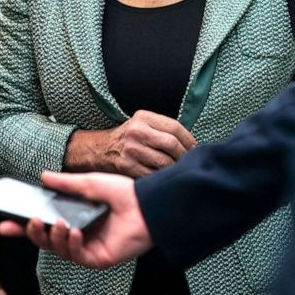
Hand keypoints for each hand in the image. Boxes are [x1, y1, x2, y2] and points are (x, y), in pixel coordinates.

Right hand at [0, 171, 152, 268]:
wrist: (148, 204)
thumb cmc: (124, 193)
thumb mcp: (89, 183)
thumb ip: (65, 183)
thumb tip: (43, 176)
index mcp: (74, 216)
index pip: (43, 223)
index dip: (22, 225)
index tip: (4, 223)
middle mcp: (78, 233)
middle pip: (45, 239)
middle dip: (31, 233)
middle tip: (28, 221)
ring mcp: (87, 247)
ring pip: (58, 249)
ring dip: (54, 236)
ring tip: (57, 222)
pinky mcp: (98, 258)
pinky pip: (76, 256)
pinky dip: (71, 244)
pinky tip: (73, 231)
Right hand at [65, 110, 196, 177]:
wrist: (99, 150)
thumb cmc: (127, 138)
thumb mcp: (142, 124)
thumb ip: (163, 129)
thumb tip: (192, 145)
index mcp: (143, 117)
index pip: (175, 127)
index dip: (189, 140)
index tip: (194, 148)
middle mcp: (137, 131)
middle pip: (172, 145)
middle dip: (184, 155)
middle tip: (187, 161)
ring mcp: (132, 150)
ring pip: (165, 162)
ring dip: (175, 168)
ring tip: (177, 169)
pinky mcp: (128, 167)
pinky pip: (153, 174)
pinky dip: (162, 177)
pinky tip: (163, 176)